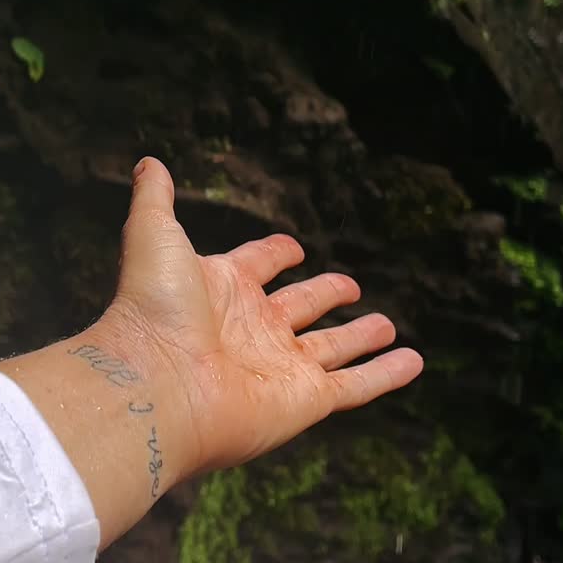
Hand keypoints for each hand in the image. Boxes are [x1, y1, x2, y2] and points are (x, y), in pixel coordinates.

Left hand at [96, 159, 421, 469]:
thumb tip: (149, 163)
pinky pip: (356, 386)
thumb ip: (155, 198)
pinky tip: (412, 363)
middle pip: (301, 308)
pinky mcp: (306, 400)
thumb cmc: (153, 309)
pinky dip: (386, 376)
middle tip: (350, 286)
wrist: (157, 384)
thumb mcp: (153, 234)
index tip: (293, 248)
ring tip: (388, 326)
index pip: (257, 265)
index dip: (274, 255)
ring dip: (360, 338)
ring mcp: (281, 367)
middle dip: (326, 295)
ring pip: (333, 349)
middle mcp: (253, 329)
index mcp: (222, 289)